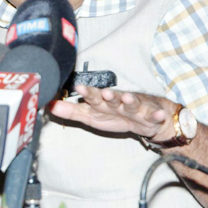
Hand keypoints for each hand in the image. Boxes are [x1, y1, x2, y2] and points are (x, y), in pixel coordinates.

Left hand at [49, 85, 178, 140]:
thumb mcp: (90, 115)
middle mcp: (118, 101)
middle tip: (105, 92)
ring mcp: (135, 107)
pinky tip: (159, 114)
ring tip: (128, 98)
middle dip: (109, 95)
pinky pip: (154, 115)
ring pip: (132, 103)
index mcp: (103, 102)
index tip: (79, 88)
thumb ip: (70, 111)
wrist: (143, 119)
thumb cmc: (114, 114)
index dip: (87, 92)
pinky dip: (157, 115)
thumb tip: (48, 105)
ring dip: (130, 100)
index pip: (93, 96)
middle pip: (113, 97)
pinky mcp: (150, 115)